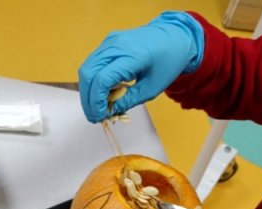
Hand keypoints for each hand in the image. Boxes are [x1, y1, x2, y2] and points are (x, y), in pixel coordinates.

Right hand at [78, 11, 203, 122]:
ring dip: (87, 91)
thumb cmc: (167, 62)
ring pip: (86, 69)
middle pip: (88, 74)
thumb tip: (108, 112)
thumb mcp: (151, 89)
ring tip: (96, 108)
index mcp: (132, 56)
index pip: (102, 80)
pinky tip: (100, 94)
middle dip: (88, 99)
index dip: (96, 102)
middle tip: (94, 117)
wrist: (174, 37)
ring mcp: (110, 41)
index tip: (100, 117)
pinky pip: (92, 63)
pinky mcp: (108, 43)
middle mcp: (117, 45)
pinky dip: (92, 81)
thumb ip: (127, 101)